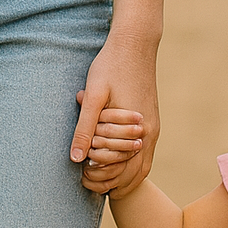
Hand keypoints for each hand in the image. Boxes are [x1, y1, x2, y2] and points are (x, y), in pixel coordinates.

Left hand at [71, 35, 158, 196]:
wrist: (135, 43)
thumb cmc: (111, 66)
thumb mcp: (93, 96)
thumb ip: (84, 128)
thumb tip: (75, 159)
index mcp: (138, 130)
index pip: (123, 172)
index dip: (103, 181)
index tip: (83, 181)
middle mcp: (150, 132)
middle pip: (136, 174)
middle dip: (113, 183)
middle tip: (89, 184)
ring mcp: (153, 126)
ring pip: (142, 165)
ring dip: (123, 176)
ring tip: (100, 179)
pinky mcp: (151, 119)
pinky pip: (145, 152)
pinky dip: (131, 163)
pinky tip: (114, 160)